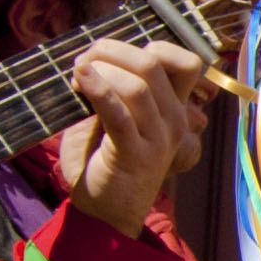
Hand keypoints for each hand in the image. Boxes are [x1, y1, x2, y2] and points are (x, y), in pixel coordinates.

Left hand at [56, 38, 209, 235]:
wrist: (104, 213)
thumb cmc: (103, 162)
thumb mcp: (116, 118)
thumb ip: (115, 88)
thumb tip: (90, 56)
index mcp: (174, 109)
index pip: (184, 61)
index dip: (143, 46)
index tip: (106, 56)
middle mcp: (175, 120)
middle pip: (154, 63)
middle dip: (111, 50)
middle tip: (83, 61)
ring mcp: (159, 139)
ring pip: (138, 85)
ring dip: (101, 70)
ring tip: (76, 76)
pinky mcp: (135, 155)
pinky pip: (120, 114)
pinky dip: (98, 89)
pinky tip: (79, 78)